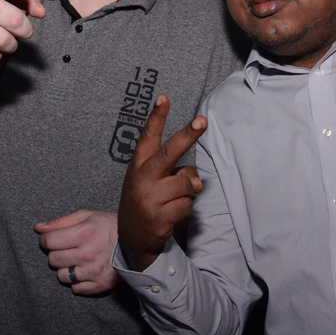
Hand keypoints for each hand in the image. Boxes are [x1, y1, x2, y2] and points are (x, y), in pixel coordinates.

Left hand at [34, 210, 119, 294]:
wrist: (138, 243)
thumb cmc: (110, 227)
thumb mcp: (87, 217)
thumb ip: (61, 222)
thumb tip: (38, 228)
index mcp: (84, 234)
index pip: (48, 241)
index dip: (46, 240)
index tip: (52, 239)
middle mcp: (88, 254)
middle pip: (53, 260)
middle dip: (56, 253)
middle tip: (68, 249)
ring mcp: (94, 272)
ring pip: (62, 276)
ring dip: (66, 268)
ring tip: (77, 260)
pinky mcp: (100, 285)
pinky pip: (76, 289)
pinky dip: (77, 281)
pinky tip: (85, 271)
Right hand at [118, 94, 205, 270]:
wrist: (132, 237)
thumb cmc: (147, 199)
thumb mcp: (154, 182)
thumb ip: (176, 174)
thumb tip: (197, 185)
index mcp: (139, 165)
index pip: (148, 137)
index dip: (156, 117)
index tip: (164, 97)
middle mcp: (141, 178)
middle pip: (169, 153)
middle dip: (188, 135)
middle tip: (202, 121)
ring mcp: (149, 198)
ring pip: (187, 184)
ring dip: (187, 192)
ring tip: (171, 200)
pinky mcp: (158, 217)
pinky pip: (187, 205)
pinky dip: (184, 209)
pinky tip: (170, 214)